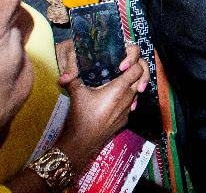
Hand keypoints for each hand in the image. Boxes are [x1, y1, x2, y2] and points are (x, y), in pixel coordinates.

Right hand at [55, 44, 149, 170]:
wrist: (82, 143)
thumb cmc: (82, 117)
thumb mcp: (76, 95)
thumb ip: (72, 80)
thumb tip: (64, 74)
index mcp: (120, 88)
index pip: (138, 69)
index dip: (133, 62)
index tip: (121, 64)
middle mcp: (128, 98)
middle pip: (141, 79)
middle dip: (135, 71)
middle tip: (122, 69)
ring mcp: (128, 110)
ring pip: (136, 92)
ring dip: (130, 86)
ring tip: (116, 83)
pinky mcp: (125, 120)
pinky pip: (130, 105)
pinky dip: (125, 99)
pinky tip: (113, 100)